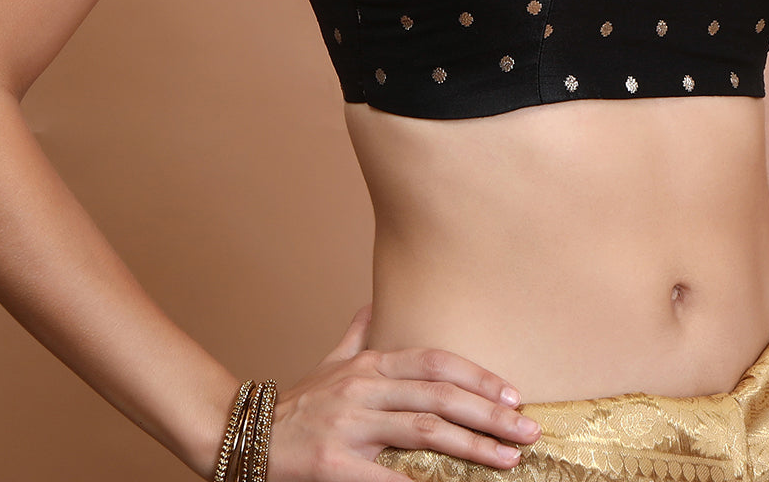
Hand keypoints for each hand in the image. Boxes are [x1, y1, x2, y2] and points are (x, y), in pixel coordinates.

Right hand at [266, 305, 540, 481]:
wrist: (240, 434)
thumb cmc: (296, 405)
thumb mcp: (328, 364)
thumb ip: (355, 334)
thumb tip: (372, 304)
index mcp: (368, 364)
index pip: (434, 362)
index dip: (476, 376)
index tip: (513, 393)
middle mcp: (362, 387)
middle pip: (438, 395)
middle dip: (489, 413)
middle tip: (528, 430)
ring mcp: (348, 424)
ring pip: (422, 429)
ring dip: (472, 444)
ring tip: (508, 459)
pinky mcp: (332, 463)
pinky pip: (385, 475)